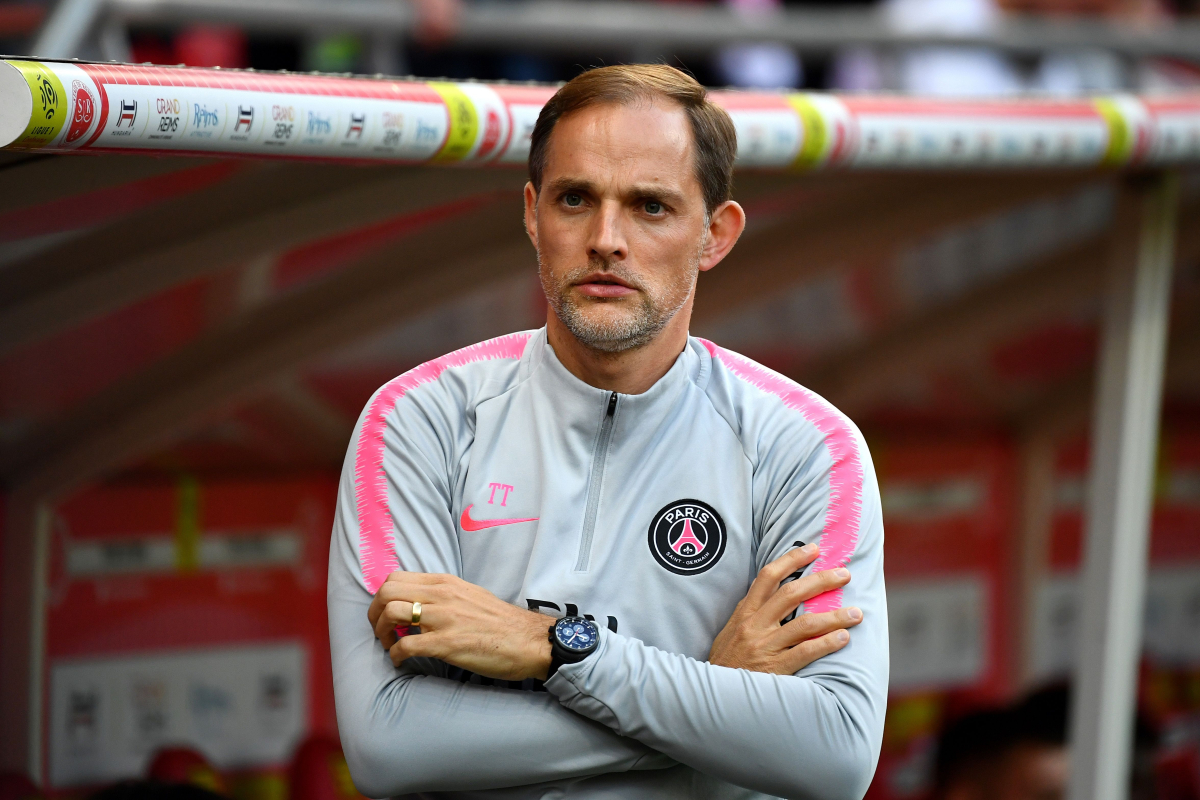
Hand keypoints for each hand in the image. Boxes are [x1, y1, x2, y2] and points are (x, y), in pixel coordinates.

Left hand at [367, 571, 552, 680]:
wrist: (529, 641)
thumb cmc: (501, 622)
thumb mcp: (470, 595)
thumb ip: (443, 595)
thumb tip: (419, 603)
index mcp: (445, 583)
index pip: (396, 578)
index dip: (382, 597)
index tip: (385, 613)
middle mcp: (442, 595)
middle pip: (387, 593)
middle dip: (375, 614)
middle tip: (381, 631)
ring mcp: (444, 619)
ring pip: (392, 614)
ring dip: (383, 633)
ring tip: (390, 645)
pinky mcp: (447, 644)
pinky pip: (407, 645)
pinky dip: (396, 655)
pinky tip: (400, 661)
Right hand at [708, 544, 861, 674]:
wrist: (715, 696)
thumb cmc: (726, 663)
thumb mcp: (730, 632)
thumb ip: (748, 613)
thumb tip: (767, 592)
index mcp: (745, 613)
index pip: (768, 576)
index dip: (791, 560)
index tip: (813, 549)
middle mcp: (755, 625)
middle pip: (791, 594)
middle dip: (821, 580)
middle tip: (844, 574)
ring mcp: (766, 647)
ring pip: (804, 623)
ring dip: (834, 616)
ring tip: (856, 613)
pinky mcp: (776, 669)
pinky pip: (805, 652)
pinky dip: (827, 643)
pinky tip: (844, 638)